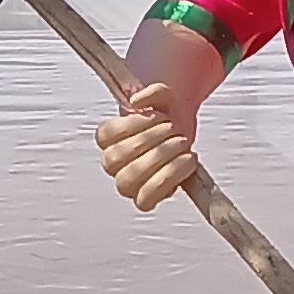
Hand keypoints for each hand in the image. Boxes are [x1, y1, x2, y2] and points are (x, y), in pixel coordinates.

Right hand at [94, 81, 200, 210]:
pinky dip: (168, 180)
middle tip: (174, 129)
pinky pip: (145, 201)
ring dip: (160, 159)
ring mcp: (127, 183)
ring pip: (128, 180)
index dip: (133, 125)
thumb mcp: (164, 96)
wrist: (183, 134)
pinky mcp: (145, 198)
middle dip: (152, 141)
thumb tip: (137, 101)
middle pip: (117, 158)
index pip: (106, 136)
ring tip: (182, 144)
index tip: (157, 115)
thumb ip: (152, 92)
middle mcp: (113, 163)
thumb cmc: (167, 119)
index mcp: (108, 138)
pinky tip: (186, 161)